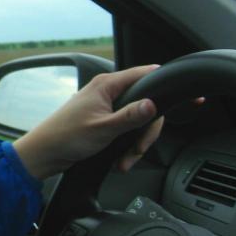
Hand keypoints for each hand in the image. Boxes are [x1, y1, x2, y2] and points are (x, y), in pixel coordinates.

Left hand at [12, 65, 164, 179]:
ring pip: (138, 123)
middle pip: (147, 106)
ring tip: (124, 160)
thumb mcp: (103, 128)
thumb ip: (130, 116)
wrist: (44, 154)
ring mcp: (107, 107)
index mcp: (106, 85)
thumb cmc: (66, 137)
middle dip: (145, 132)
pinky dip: (127, 148)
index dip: (167, 85)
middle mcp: (108, 92)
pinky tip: (119, 160)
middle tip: (138, 149)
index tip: (190, 97)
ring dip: (135, 145)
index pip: (146, 75)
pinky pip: (127, 132)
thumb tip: (153, 104)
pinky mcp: (105, 121)